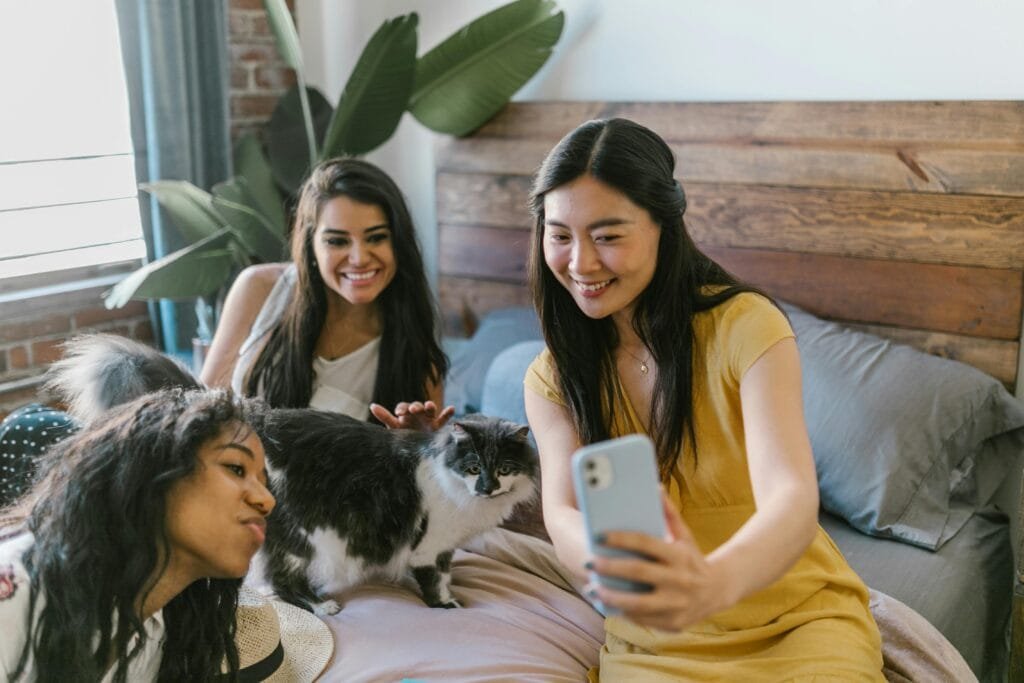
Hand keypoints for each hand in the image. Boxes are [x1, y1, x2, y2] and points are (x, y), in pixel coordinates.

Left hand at [370, 400, 454, 431]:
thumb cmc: (403, 437)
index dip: (402, 408)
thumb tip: (372, 405)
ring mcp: (428, 419)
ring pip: (430, 409)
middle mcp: (417, 414)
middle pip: (417, 406)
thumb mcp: (394, 428)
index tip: (399, 413)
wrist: (414, 453)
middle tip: (413, 410)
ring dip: (430, 406)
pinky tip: (452, 408)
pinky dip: (448, 413)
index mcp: (406, 414)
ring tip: (429, 406)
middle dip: (415, 406)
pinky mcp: (438, 426)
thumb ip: (385, 416)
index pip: (404, 407)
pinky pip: (444, 418)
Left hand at [585, 491, 726, 631]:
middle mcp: (679, 580)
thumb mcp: (685, 535)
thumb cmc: (692, 558)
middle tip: (588, 563)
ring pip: (637, 603)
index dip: (620, 538)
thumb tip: (653, 486)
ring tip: (591, 589)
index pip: (645, 543)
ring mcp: (677, 604)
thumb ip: (668, 513)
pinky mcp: (673, 623)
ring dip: (611, 597)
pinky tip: (606, 605)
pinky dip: (622, 612)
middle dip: (609, 568)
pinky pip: (643, 619)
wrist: (718, 591)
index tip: (598, 535)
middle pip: (638, 573)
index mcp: (679, 555)